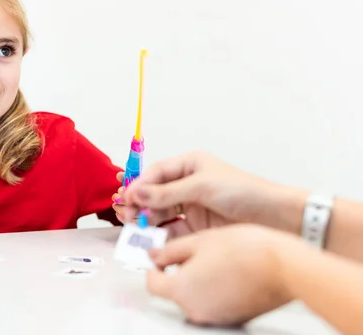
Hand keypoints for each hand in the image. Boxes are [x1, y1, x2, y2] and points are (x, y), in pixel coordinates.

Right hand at [122, 151, 306, 238]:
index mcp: (191, 165)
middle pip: (155, 193)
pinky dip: (159, 233)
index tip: (126, 195)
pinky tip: (149, 237)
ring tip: (132, 223)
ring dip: (145, 217)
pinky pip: (171, 229)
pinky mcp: (197, 227)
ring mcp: (192, 207)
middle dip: (139, 201)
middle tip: (125, 211)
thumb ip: (168, 192)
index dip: (139, 184)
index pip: (157, 173)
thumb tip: (138, 191)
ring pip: (160, 211)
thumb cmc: (245, 192)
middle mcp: (189, 184)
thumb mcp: (202, 187)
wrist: (276, 219)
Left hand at [146, 224, 296, 325]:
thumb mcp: (199, 240)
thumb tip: (154, 255)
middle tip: (194, 252)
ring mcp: (215, 317)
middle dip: (179, 272)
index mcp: (181, 289)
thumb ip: (170, 250)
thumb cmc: (246, 250)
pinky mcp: (233, 319)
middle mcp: (195, 309)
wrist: (285, 267)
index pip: (152, 282)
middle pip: (174, 291)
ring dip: (197, 280)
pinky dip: (215, 290)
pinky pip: (214, 304)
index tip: (163, 256)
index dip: (155, 266)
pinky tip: (229, 272)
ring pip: (194, 297)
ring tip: (216, 259)